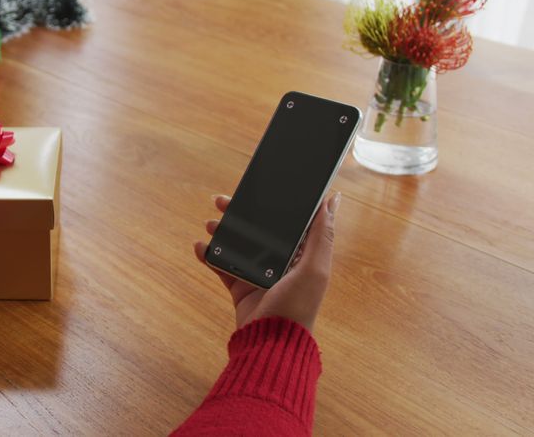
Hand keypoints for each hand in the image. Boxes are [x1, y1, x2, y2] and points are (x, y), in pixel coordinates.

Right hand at [193, 193, 339, 331]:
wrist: (270, 343)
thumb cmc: (297, 308)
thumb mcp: (315, 269)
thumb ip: (321, 234)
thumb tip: (333, 200)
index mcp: (302, 257)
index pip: (287, 223)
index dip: (273, 206)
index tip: (257, 189)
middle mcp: (281, 264)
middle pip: (259, 231)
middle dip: (241, 215)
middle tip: (222, 201)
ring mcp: (260, 276)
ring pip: (239, 245)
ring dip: (223, 232)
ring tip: (210, 223)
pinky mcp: (241, 288)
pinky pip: (223, 267)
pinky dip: (210, 256)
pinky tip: (200, 247)